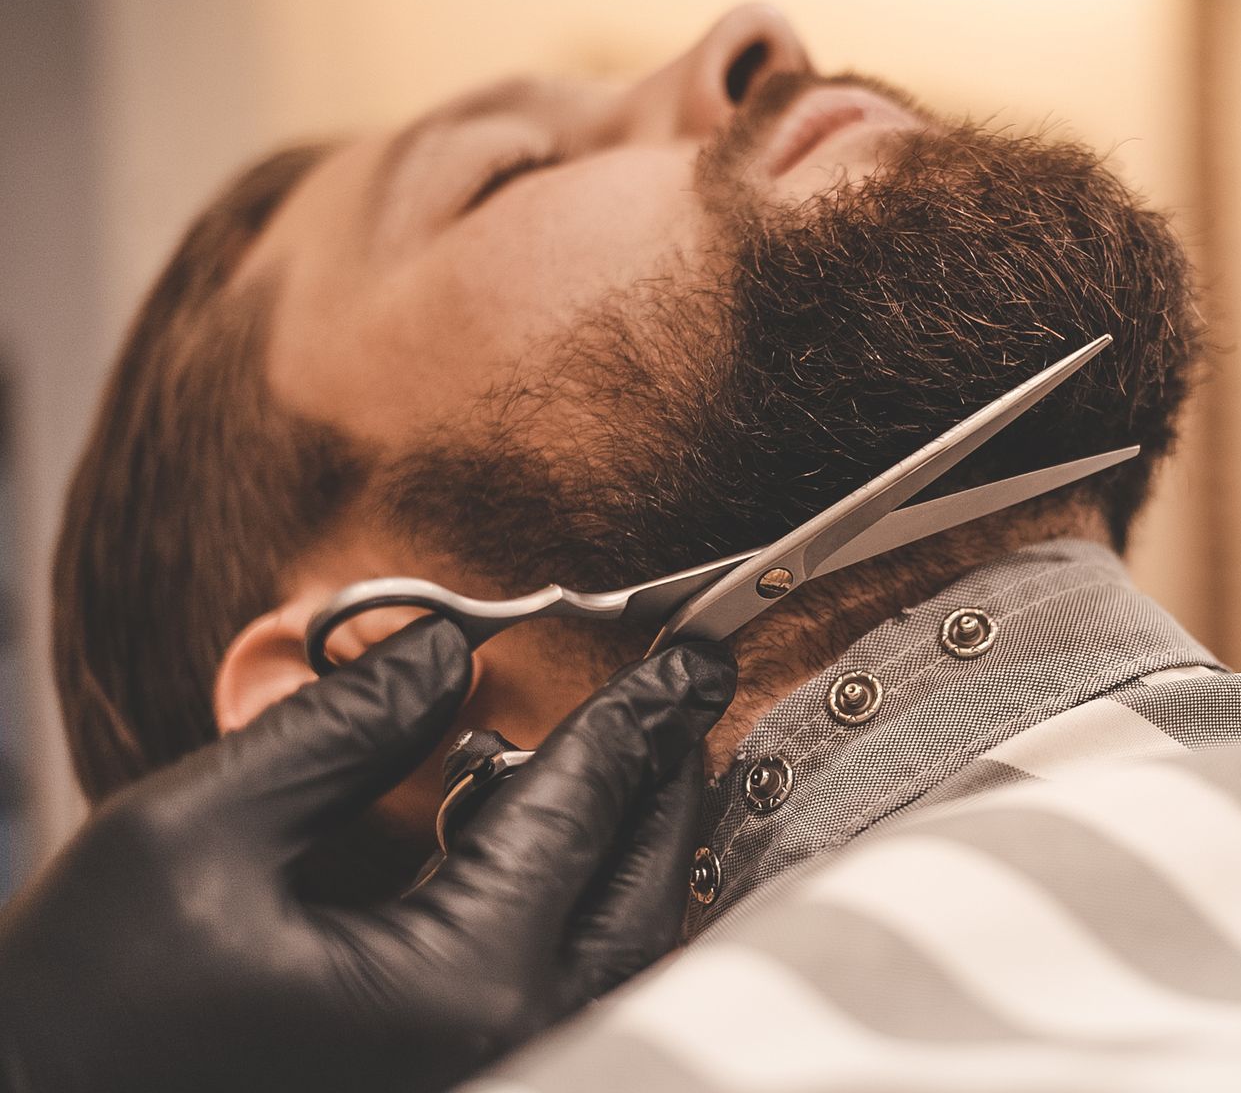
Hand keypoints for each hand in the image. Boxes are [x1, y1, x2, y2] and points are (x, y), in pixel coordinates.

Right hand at [0, 618, 733, 1092]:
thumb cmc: (82, 1009)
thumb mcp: (194, 832)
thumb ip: (340, 734)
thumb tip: (443, 657)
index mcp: (457, 984)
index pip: (581, 814)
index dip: (637, 720)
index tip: (691, 659)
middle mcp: (504, 1049)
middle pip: (642, 898)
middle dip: (666, 786)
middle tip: (681, 699)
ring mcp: (490, 1080)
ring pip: (619, 958)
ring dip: (637, 855)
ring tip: (633, 763)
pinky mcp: (457, 1085)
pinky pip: (567, 998)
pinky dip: (585, 917)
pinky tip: (556, 855)